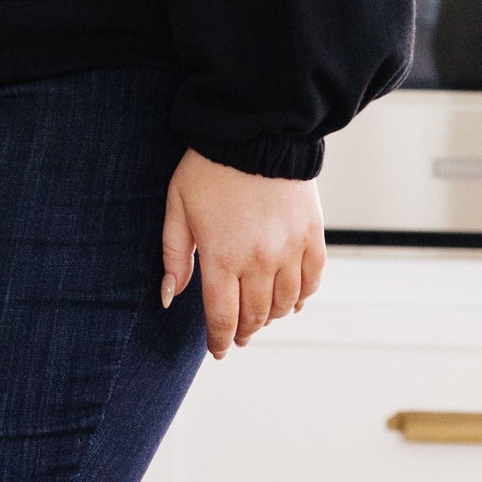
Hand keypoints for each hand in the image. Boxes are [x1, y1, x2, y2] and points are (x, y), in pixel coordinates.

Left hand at [162, 147, 325, 359]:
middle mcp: (259, 260)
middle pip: (254, 315)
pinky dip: (302, 296)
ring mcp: (290, 249)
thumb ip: (173, 255)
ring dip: (271, 317)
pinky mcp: (312, 235)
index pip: (222, 317)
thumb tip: (168, 296)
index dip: (220, 340)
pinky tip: (292, 301)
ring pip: (285, 303)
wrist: (255, 132)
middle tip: (238, 336)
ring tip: (261, 318)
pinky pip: (312, 279)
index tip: (219, 349)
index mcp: (221, 257)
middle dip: (244, 331)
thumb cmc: (209, 168)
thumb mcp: (177, 208)